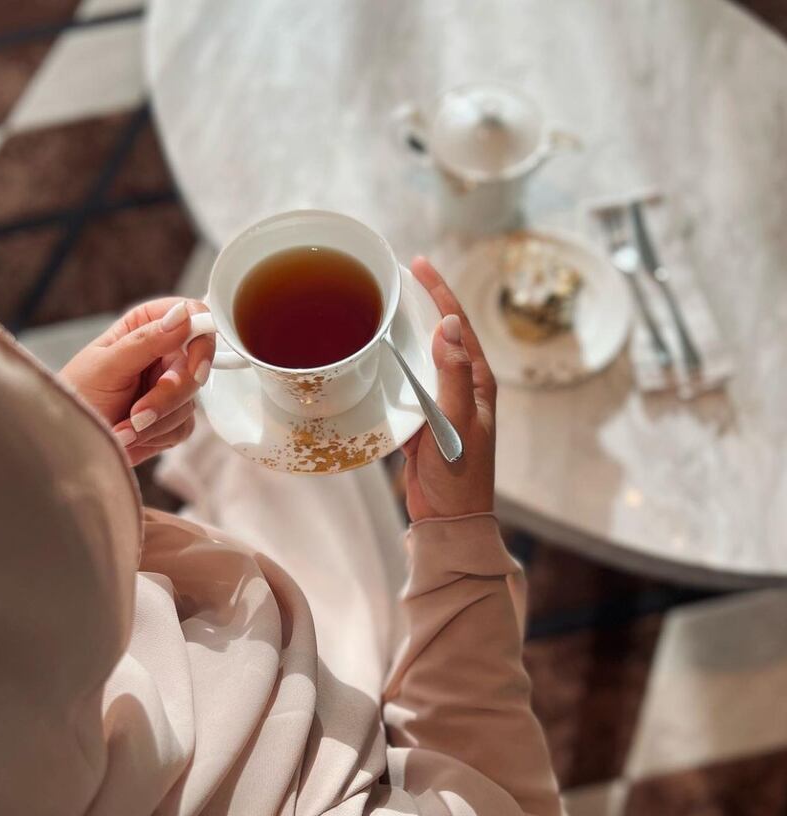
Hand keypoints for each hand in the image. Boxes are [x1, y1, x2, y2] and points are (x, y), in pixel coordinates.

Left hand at [59, 298, 214, 465]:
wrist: (72, 440)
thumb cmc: (78, 396)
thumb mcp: (108, 364)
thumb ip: (147, 340)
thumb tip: (183, 317)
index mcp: (145, 326)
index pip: (191, 317)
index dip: (201, 339)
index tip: (195, 368)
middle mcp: (163, 354)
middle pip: (196, 367)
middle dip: (168, 395)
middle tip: (139, 412)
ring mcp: (171, 387)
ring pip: (190, 401)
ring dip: (156, 421)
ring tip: (123, 427)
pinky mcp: (174, 418)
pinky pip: (184, 426)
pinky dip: (157, 435)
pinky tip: (132, 434)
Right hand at [402, 257, 495, 521]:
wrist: (447, 519)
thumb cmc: (460, 476)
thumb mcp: (458, 424)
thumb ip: (455, 376)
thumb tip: (450, 325)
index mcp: (478, 383)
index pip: (459, 325)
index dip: (440, 292)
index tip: (419, 263)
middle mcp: (461, 387)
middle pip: (440, 334)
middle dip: (420, 303)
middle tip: (393, 276)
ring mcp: (441, 403)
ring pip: (420, 357)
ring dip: (402, 332)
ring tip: (378, 307)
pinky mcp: (422, 420)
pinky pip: (405, 383)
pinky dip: (390, 365)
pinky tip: (371, 356)